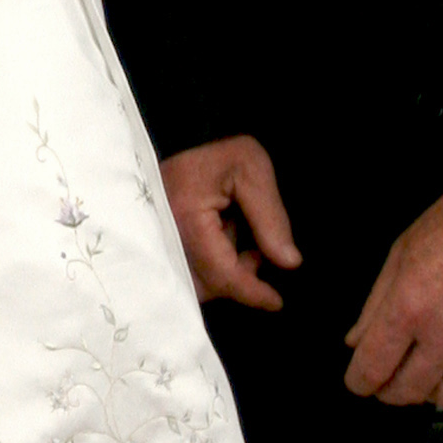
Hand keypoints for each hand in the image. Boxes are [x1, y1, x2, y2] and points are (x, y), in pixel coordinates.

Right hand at [160, 137, 302, 310]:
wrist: (178, 140)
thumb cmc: (216, 153)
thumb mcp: (250, 168)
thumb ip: (270, 216)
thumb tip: (288, 262)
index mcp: (185, 217)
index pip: (221, 273)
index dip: (252, 292)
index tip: (276, 302)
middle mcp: (163, 238)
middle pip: (206, 286)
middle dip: (238, 279)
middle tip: (257, 253)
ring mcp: (155, 244)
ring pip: (195, 284)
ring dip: (223, 274)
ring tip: (241, 245)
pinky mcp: (154, 247)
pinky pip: (184, 274)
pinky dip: (208, 268)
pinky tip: (220, 243)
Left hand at [343, 186, 442, 406]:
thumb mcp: (398, 256)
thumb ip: (375, 306)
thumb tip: (356, 343)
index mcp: (409, 308)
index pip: (373, 367)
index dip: (358, 381)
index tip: (357, 381)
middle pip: (408, 392)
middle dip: (388, 392)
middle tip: (385, 381)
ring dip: (429, 391)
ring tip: (423, 374)